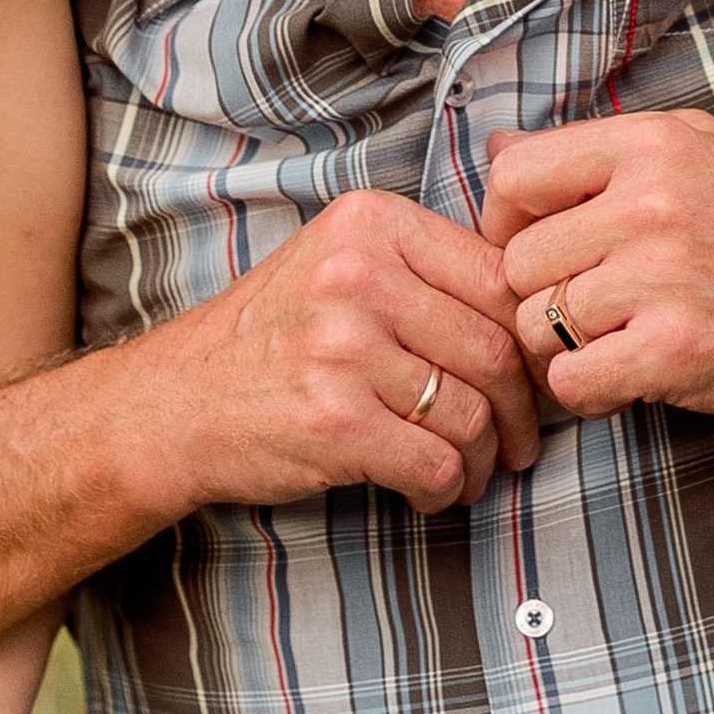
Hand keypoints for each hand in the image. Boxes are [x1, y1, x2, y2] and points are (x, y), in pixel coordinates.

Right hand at [165, 190, 543, 515]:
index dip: (531, 336)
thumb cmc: (273, 336)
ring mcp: (343, 349)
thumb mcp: (339, 262)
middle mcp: (357, 276)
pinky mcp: (334, 422)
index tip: (533, 373)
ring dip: (484, 458)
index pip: (498, 276)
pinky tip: (433, 490)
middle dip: (520, 409)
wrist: (177, 402)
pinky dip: (447, 489)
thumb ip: (424, 266)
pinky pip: (435, 464)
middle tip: (520, 439)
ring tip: (472, 470)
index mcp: (370, 222)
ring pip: (470, 414)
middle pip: (494, 348)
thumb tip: (537, 303)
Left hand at [480, 109, 713, 427]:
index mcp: (652, 146)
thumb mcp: (701, 156)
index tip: (536, 250)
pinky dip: (590, 391)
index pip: (514, 177)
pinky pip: (572, 380)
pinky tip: (630, 376)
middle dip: (545, 294)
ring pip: (539, 325)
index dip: (505, 222)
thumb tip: (495, 146)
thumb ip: (598, 152)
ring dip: (568, 347)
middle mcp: (651, 203)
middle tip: (594, 310)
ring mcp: (662, 278)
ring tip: (620, 341)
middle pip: (519, 262)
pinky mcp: (675, 351)